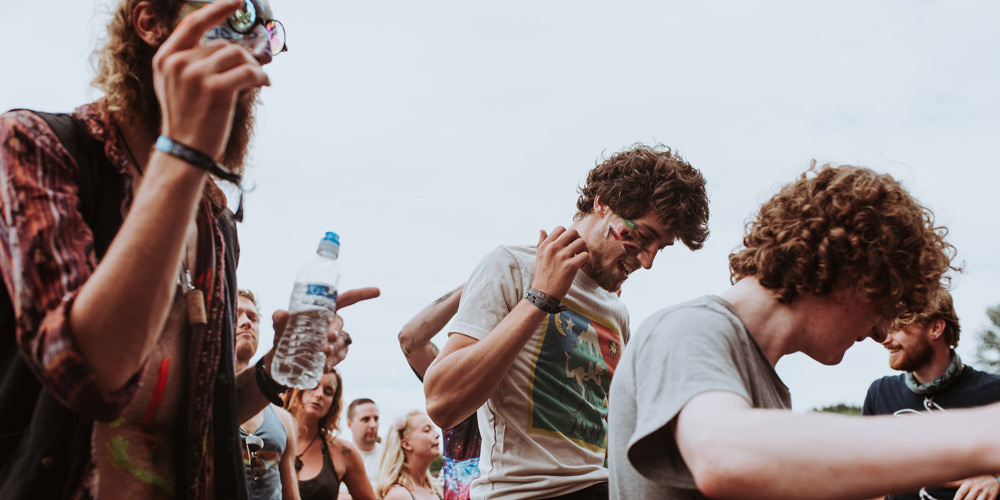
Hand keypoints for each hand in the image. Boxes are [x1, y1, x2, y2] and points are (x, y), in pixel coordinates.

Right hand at [152, 0, 269, 159]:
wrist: (185, 150)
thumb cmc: (187, 119)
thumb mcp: (176, 85)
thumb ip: (193, 62)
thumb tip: (230, 48)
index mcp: (165, 59)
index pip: (193, 24)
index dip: (217, 9)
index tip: (237, 1)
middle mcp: (178, 63)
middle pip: (223, 45)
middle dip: (242, 58)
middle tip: (251, 74)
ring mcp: (196, 75)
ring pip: (238, 56)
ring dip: (253, 67)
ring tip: (257, 82)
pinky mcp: (216, 89)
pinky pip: (249, 71)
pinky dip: (261, 76)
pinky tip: (264, 84)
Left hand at [267, 287, 380, 368]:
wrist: (281, 360)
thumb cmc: (283, 335)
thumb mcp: (279, 326)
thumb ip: (279, 319)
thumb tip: (281, 314)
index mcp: (323, 310)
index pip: (345, 299)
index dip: (362, 294)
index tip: (377, 291)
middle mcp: (331, 323)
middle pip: (340, 323)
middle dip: (335, 329)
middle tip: (327, 338)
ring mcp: (335, 340)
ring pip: (341, 342)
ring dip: (333, 349)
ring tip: (321, 357)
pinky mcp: (335, 356)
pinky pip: (339, 357)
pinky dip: (332, 362)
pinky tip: (322, 366)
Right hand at [530, 227, 588, 300]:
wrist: (543, 294)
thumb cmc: (542, 276)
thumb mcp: (538, 256)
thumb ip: (541, 242)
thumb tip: (542, 230)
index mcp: (546, 245)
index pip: (560, 228)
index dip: (568, 235)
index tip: (569, 244)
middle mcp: (553, 248)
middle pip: (573, 232)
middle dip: (578, 240)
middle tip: (578, 249)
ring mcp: (562, 256)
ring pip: (581, 242)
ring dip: (584, 250)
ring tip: (580, 258)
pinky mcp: (570, 266)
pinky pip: (585, 255)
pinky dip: (586, 260)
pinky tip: (581, 265)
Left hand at [942, 475, 999, 499]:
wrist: (994, 476)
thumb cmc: (978, 478)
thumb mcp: (966, 478)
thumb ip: (954, 482)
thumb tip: (941, 482)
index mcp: (968, 484)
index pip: (960, 493)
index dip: (956, 499)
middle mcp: (976, 488)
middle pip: (968, 499)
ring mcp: (985, 493)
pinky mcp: (992, 496)